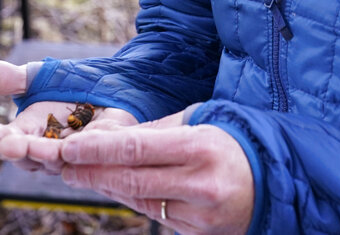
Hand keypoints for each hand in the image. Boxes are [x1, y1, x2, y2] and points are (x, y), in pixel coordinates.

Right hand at [0, 59, 137, 172]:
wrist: (116, 81)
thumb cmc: (70, 84)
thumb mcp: (33, 77)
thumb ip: (0, 79)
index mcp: (29, 132)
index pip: (7, 140)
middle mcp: (50, 147)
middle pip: (30, 157)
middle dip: (21, 151)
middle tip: (11, 145)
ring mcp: (78, 151)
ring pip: (61, 161)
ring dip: (50, 156)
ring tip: (41, 150)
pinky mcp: (107, 147)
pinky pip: (97, 154)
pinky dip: (89, 151)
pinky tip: (81, 145)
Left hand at [59, 112, 253, 234]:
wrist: (275, 182)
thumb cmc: (232, 144)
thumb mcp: (200, 123)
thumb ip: (156, 131)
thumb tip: (110, 138)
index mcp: (199, 147)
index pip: (136, 149)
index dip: (97, 150)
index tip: (69, 148)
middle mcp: (199, 184)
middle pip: (131, 180)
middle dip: (91, 173)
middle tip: (64, 165)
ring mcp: (200, 215)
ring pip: (139, 201)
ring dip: (107, 187)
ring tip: (82, 174)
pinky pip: (157, 216)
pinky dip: (135, 201)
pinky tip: (119, 188)